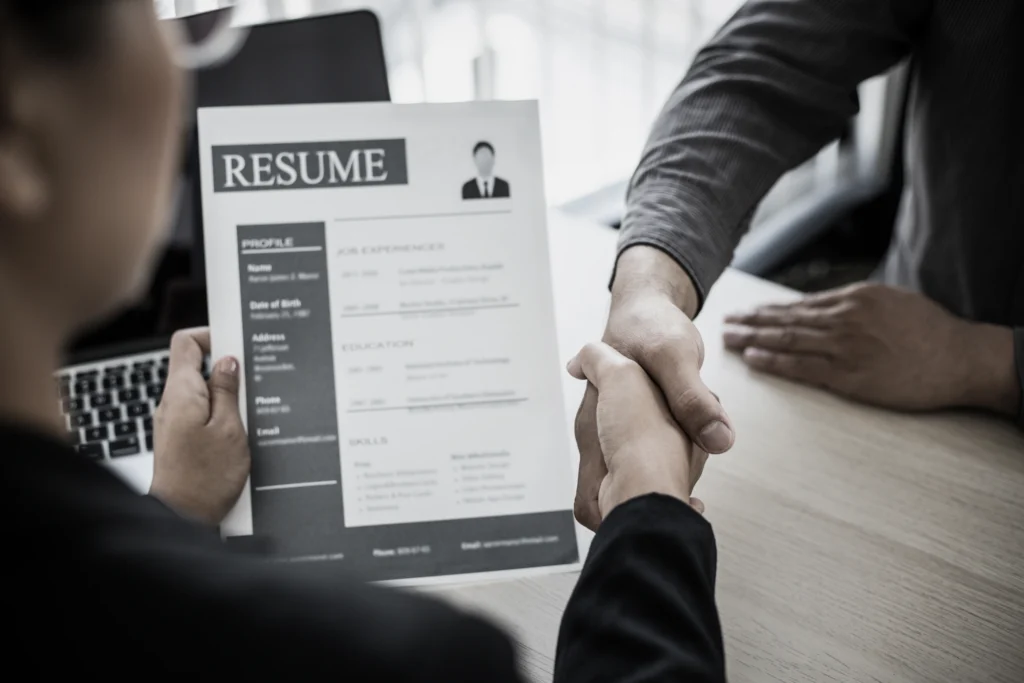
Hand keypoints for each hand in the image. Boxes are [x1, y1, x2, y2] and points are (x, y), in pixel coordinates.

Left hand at [150, 328, 249, 524]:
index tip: (237, 343)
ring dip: (226, 394)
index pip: (186, 342)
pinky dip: (220, 413)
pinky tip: (240, 429)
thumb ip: (228, 391)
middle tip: (254, 377)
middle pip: (195, 366)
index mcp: (182, 392)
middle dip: (226, 367)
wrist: (182, 518)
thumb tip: (228, 362)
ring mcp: (173, 421)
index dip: (212, 335)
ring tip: (251, 408)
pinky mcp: (180, 439)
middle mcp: (172, 403)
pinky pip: (201, 413)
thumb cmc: (205, 479)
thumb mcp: (230, 429)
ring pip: (201, 391)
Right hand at [573, 247, 731, 528]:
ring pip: (635, 477)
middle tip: (687, 469)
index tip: (651, 516)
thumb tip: (720, 442)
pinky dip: (677, 459)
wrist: (645, 306)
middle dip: (657, 492)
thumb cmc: (651, 329)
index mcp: (595, 423)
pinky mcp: (630, 428)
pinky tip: (694, 439)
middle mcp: (597, 434)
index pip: (591, 501)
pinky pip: (650, 458)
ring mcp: (611, 432)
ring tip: (691, 445)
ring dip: (673, 472)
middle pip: (614, 498)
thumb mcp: (675, 356)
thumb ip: (693, 398)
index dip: (620, 522)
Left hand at [723, 282, 1019, 413]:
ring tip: (730, 339)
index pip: (799, 304)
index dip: (768, 309)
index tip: (746, 311)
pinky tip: (755, 358)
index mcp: (854, 298)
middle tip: (725, 322)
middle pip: (786, 319)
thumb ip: (854, 304)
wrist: (961, 358)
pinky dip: (776, 361)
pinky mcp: (851, 376)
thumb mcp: (891, 302)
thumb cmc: (930, 332)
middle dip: (752, 321)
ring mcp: (846, 347)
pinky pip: (804, 367)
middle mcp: (845, 318)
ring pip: (788, 340)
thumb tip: (822, 308)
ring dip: (754, 339)